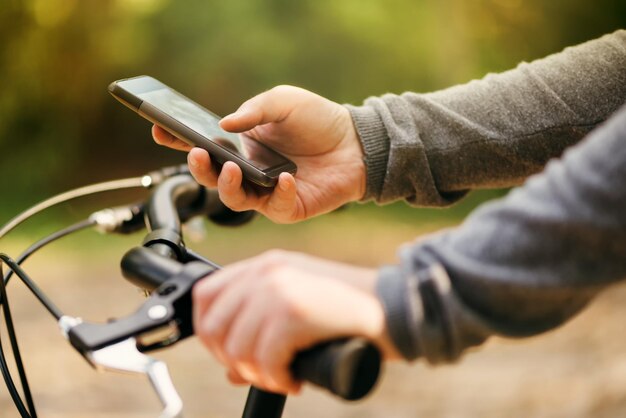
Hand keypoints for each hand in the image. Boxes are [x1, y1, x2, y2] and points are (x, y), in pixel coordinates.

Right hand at [152, 85, 365, 223]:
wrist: (356, 142)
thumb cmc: (318, 119)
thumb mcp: (283, 101)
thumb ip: (254, 110)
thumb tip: (223, 126)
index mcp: (241, 144)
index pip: (202, 144)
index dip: (177, 139)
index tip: (158, 127)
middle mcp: (248, 170)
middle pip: (211, 177)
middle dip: (197, 167)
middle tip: (195, 153)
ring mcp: (266, 191)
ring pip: (234, 199)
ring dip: (227, 186)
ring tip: (231, 168)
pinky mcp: (288, 207)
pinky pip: (275, 207)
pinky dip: (278, 194)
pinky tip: (286, 178)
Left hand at [192, 250, 398, 393]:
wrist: (393, 306)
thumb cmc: (348, 311)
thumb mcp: (297, 307)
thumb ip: (261, 326)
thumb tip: (231, 369)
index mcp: (265, 265)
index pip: (206, 295)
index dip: (210, 332)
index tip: (230, 353)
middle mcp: (266, 272)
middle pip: (212, 326)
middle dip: (230, 360)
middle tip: (259, 371)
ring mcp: (279, 289)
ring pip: (236, 349)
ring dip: (257, 375)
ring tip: (281, 377)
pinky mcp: (294, 312)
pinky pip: (264, 361)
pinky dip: (277, 380)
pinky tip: (295, 379)